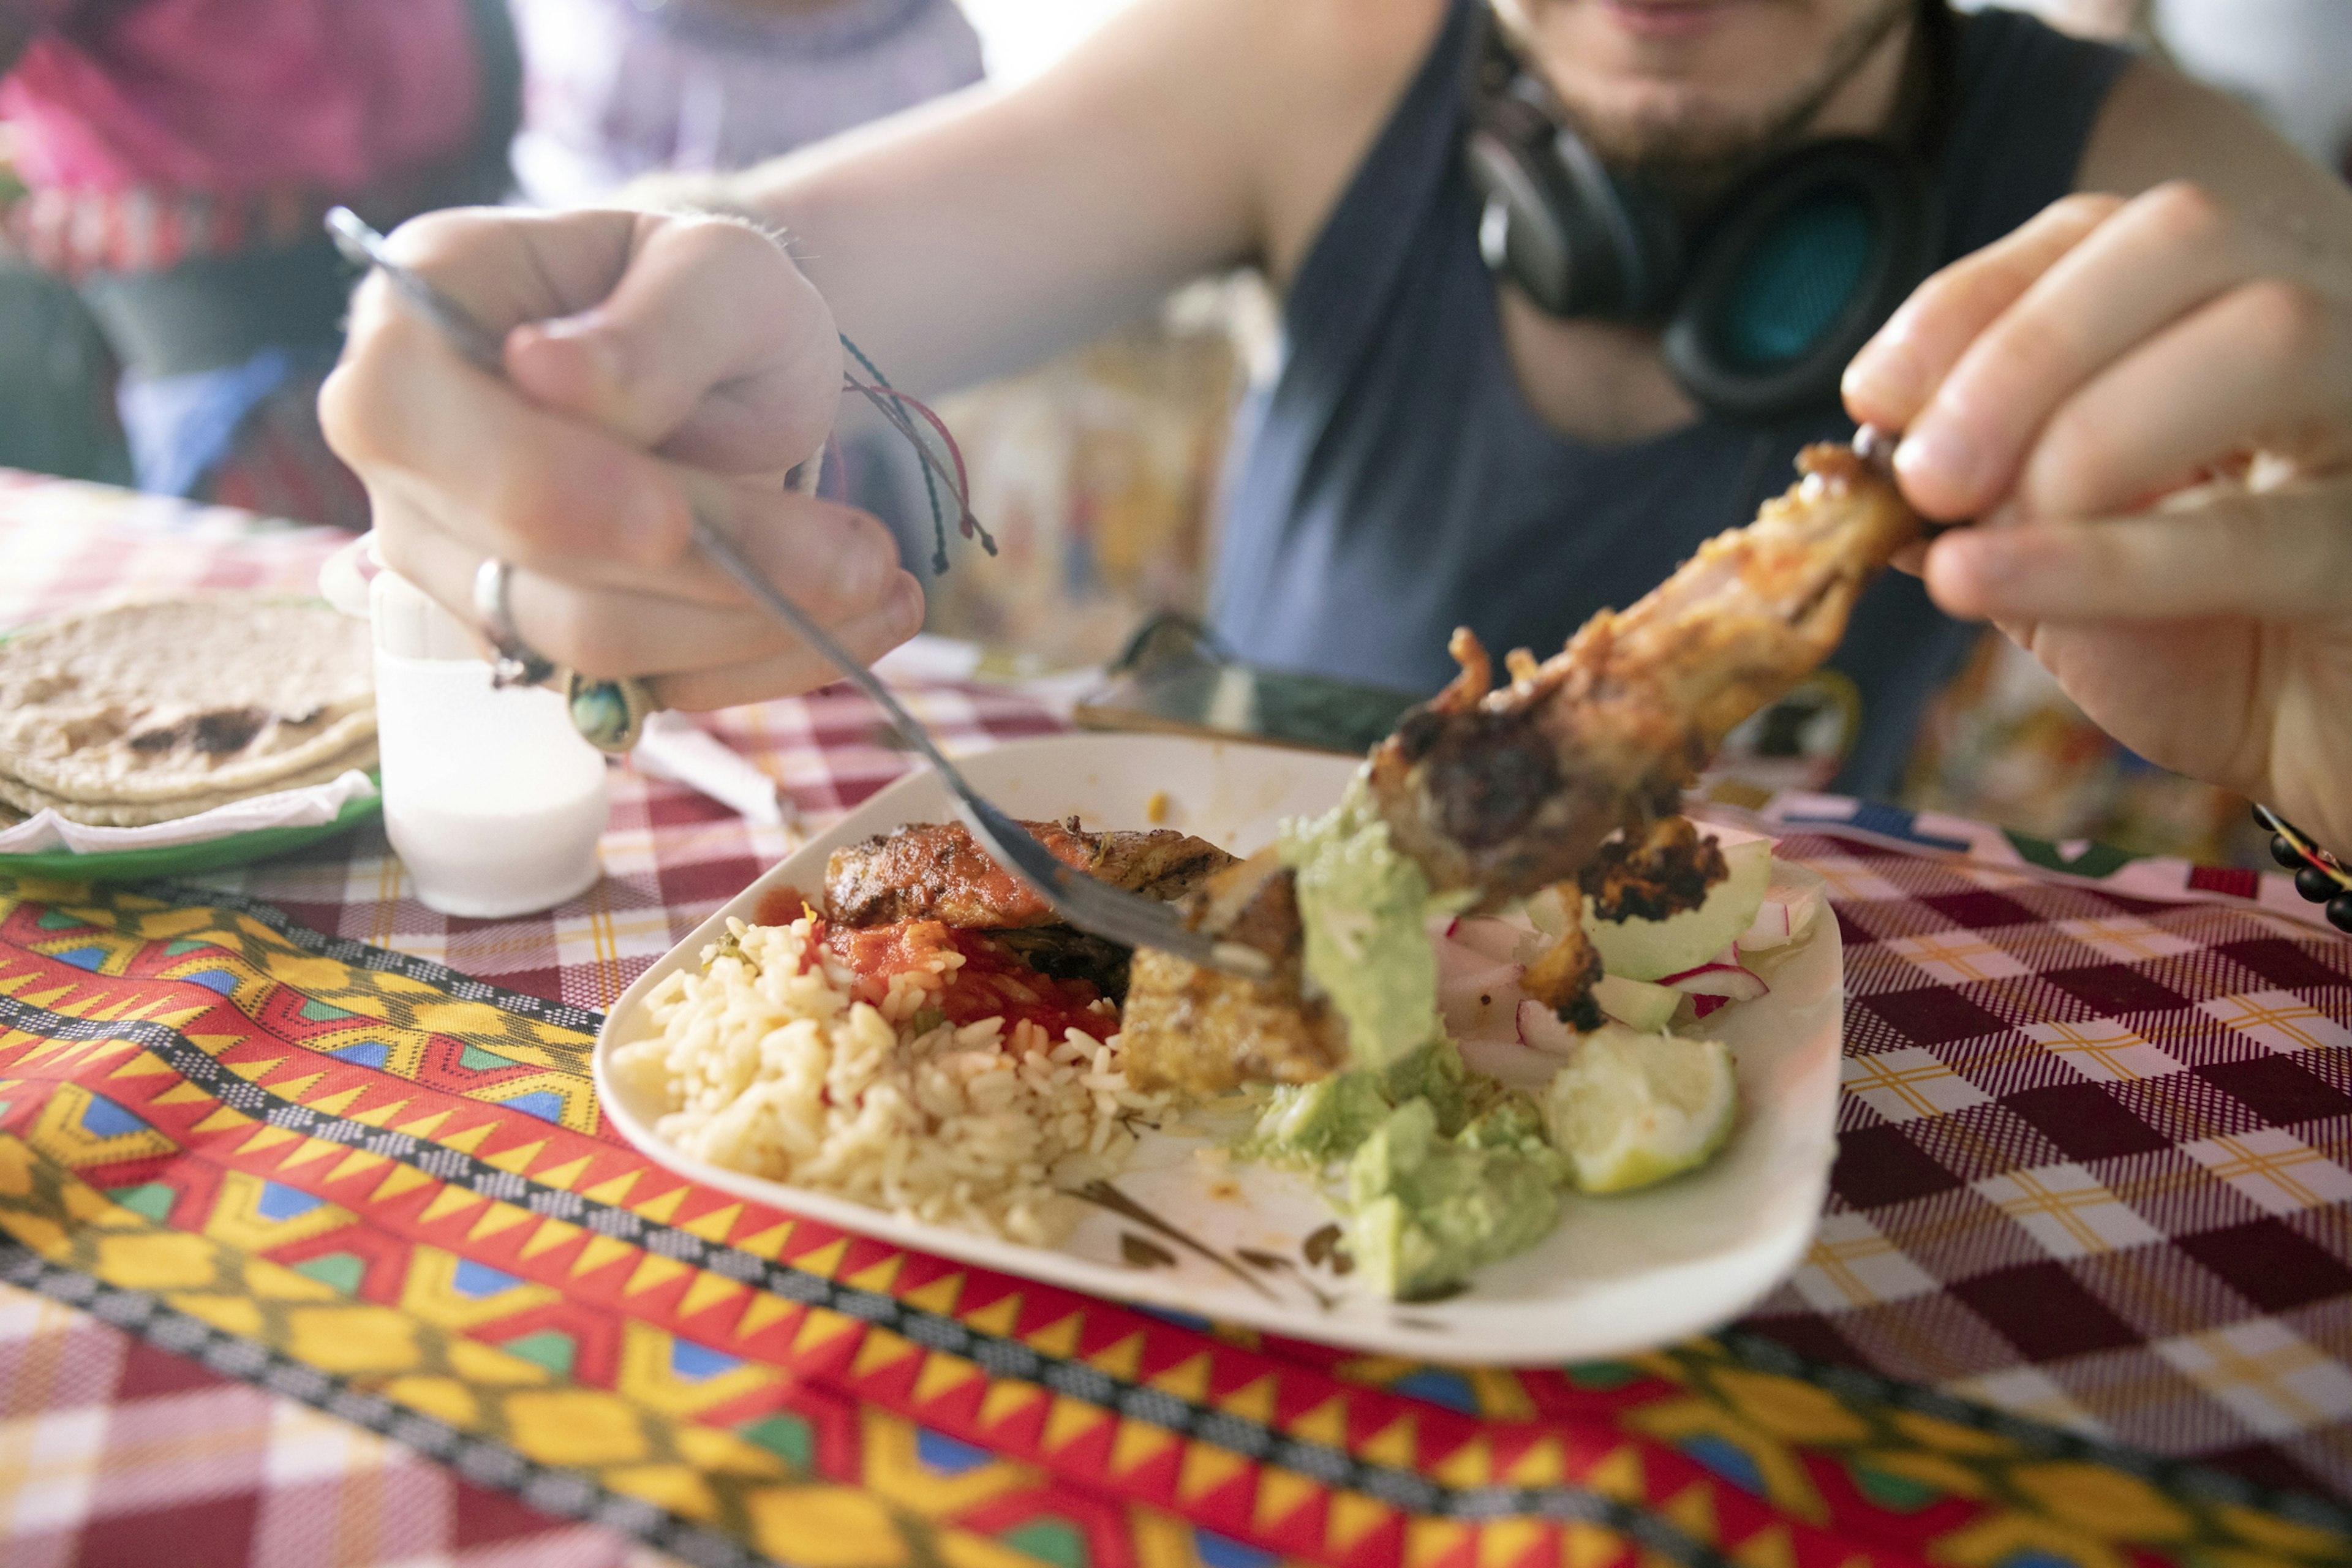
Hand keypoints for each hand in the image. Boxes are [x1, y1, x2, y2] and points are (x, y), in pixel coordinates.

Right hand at [320, 207, 925, 710]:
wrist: (733, 362)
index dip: (542, 486)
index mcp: (412, 319)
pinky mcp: (543, 646)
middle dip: (706, 567)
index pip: (416, 423)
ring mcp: (463, 565)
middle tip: (863, 554)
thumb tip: (549, 376)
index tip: (672, 518)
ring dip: (750, 624)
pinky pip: (646, 689)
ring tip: (878, 575)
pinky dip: (765, 662)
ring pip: (589, 644)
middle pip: (523, 559)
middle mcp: (408, 456)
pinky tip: (863, 619)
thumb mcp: (719, 267)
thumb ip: (655, 322)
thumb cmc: (708, 295)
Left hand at [1843, 184, 2351, 851]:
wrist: (2324, 749)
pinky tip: (1979, 581)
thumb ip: (1981, 493)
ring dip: (2078, 432)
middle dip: (2023, 350)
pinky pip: (2255, 533)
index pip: (2098, 230)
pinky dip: (2096, 560)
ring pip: (2261, 336)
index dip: (1971, 299)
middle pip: (2182, 239)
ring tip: (1965, 532)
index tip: (1874, 395)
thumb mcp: (2060, 550)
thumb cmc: (2200, 637)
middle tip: (1925, 474)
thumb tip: (1867, 463)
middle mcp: (2324, 318)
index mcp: (2221, 302)